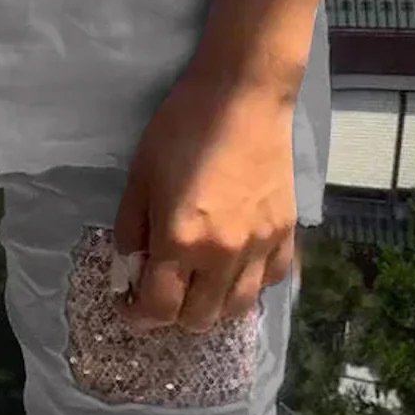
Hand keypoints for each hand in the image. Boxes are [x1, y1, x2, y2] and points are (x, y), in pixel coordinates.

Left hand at [113, 72, 295, 332]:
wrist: (242, 96)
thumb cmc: (182, 128)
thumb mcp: (140, 176)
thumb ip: (131, 231)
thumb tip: (129, 271)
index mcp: (180, 240)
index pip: (159, 308)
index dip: (138, 315)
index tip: (130, 305)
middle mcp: (223, 255)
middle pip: (199, 318)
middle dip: (173, 314)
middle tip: (162, 291)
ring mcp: (260, 247)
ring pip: (237, 308)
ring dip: (212, 306)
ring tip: (198, 285)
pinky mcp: (286, 233)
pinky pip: (271, 280)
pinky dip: (251, 284)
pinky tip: (236, 267)